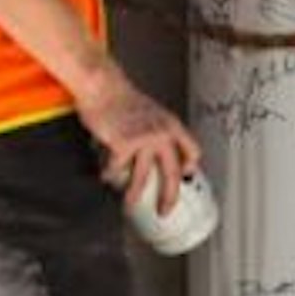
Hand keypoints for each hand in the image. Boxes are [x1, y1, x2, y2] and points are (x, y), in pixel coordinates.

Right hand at [77, 77, 200, 222]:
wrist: (102, 86)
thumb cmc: (121, 98)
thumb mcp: (150, 112)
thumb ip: (157, 131)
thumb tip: (155, 154)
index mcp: (171, 124)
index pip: (192, 150)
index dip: (190, 166)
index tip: (187, 175)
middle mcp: (162, 133)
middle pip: (172, 173)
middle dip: (169, 196)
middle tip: (165, 209)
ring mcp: (144, 140)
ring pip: (142, 178)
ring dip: (135, 195)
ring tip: (130, 205)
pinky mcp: (123, 145)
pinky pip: (116, 170)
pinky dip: (110, 174)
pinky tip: (105, 174)